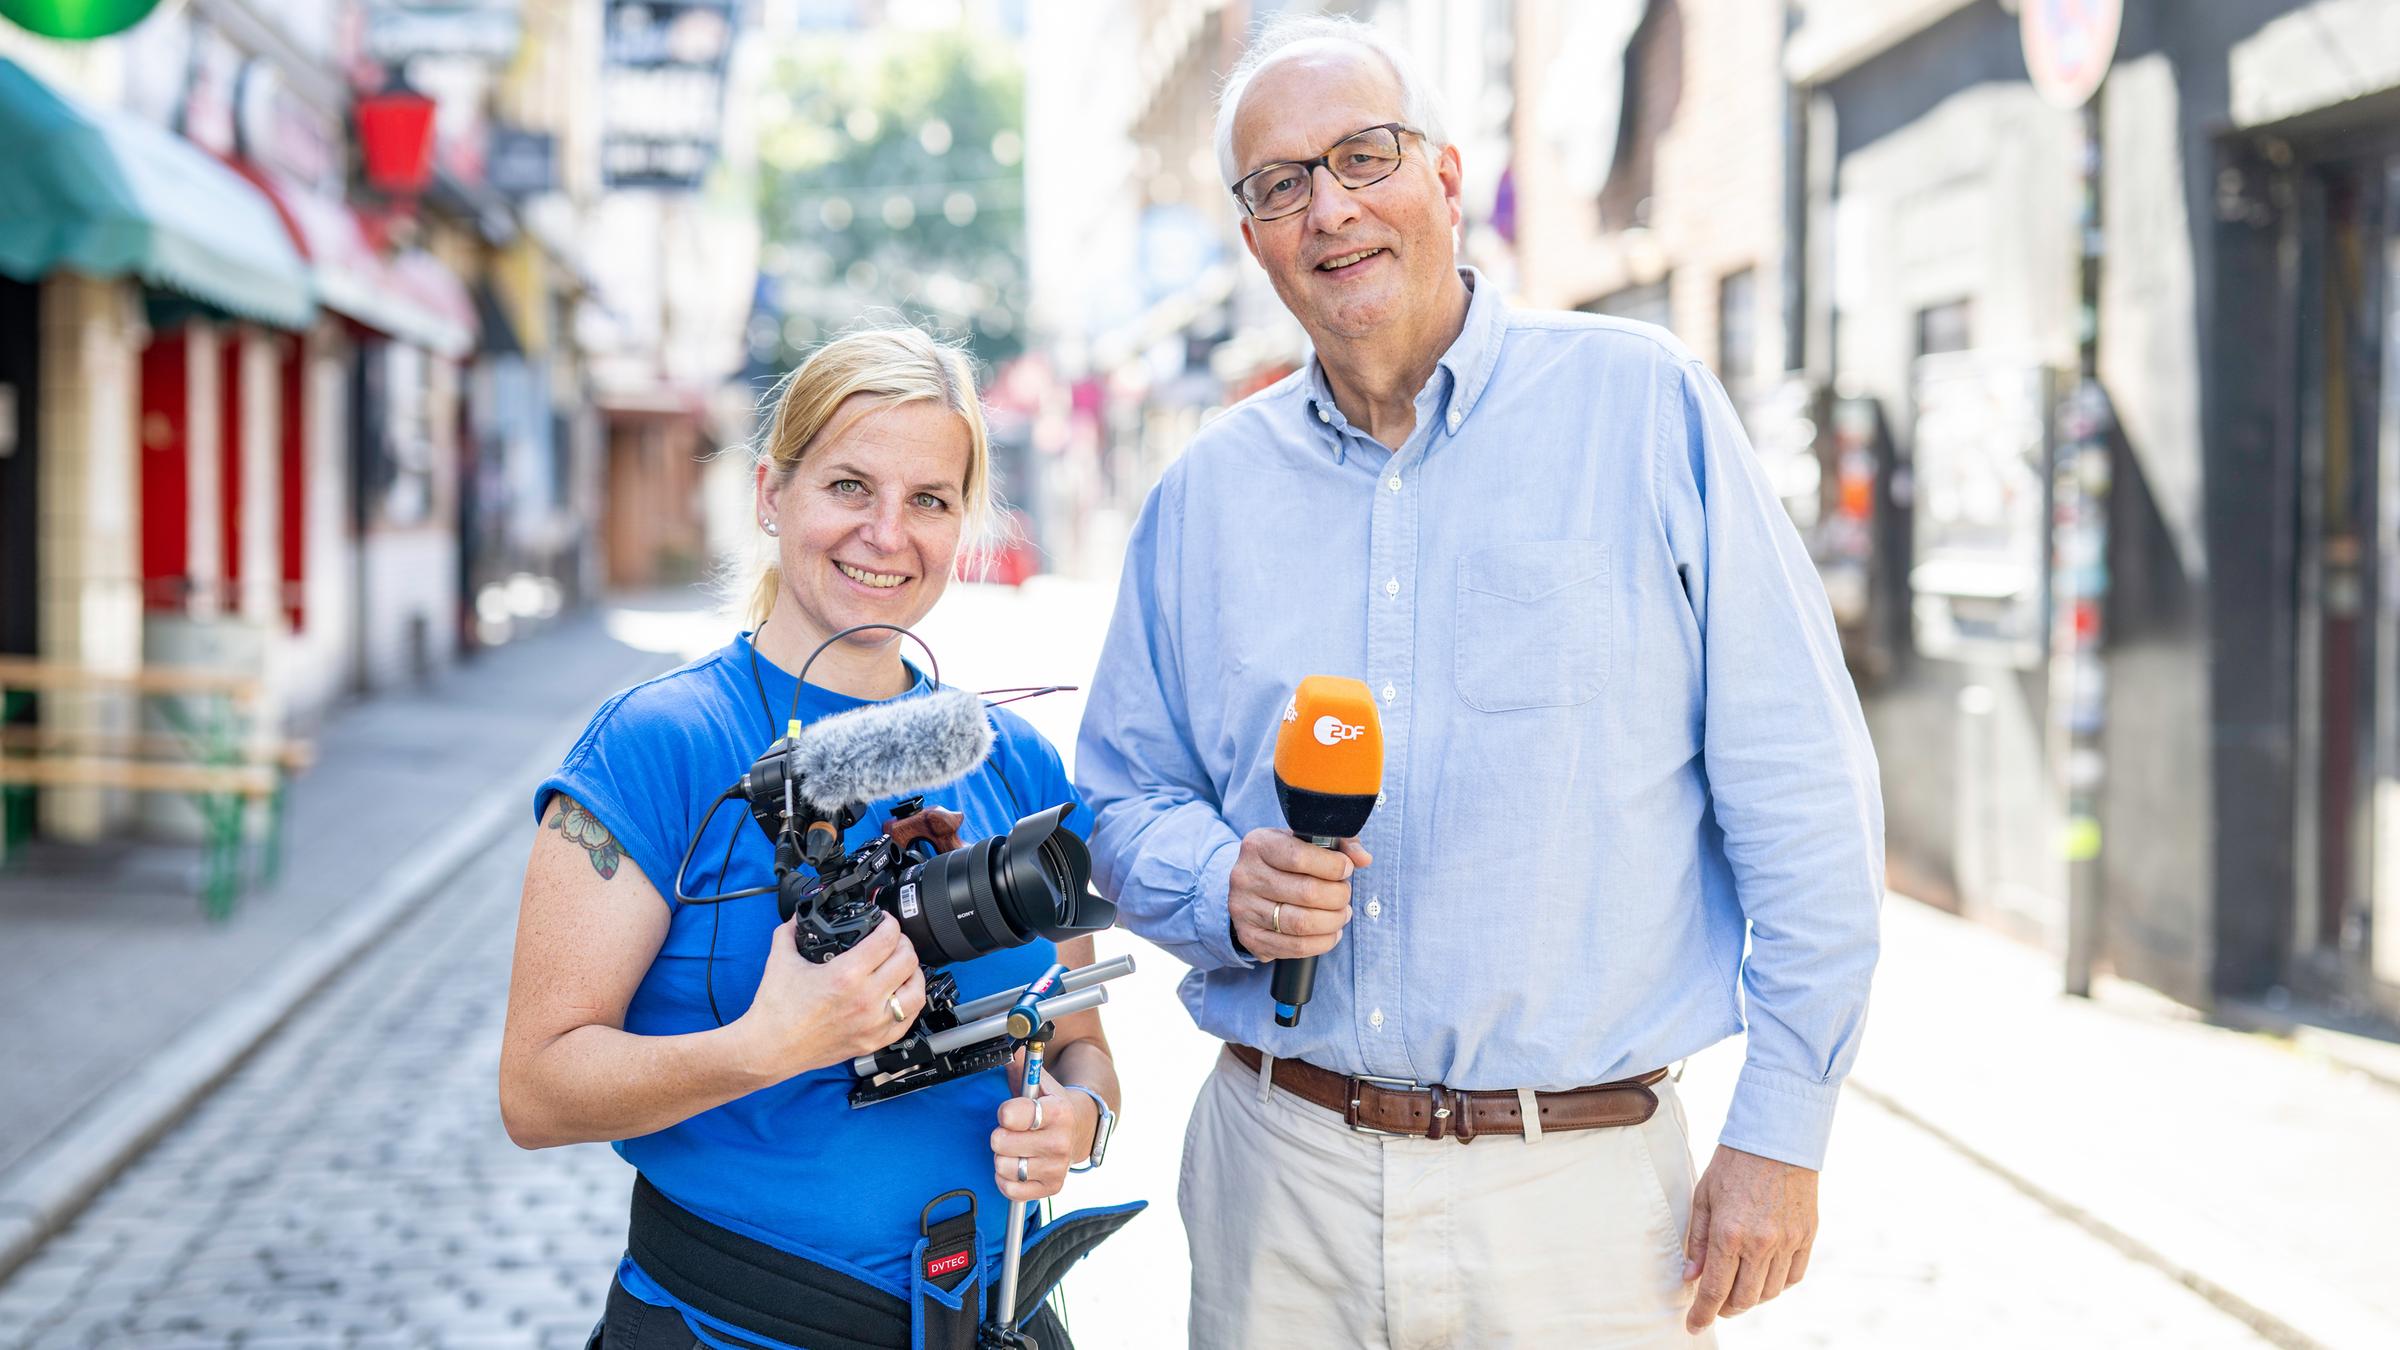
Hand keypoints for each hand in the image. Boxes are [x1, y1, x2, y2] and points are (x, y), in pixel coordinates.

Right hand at [734, 914, 923, 1080]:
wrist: (770, 1049)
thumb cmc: (776, 1011)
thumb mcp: (780, 959)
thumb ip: (791, 931)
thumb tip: (799, 917)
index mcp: (845, 975)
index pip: (887, 939)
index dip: (890, 923)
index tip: (884, 921)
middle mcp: (865, 999)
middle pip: (907, 960)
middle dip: (902, 943)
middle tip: (892, 941)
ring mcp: (873, 1023)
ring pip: (916, 991)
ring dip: (913, 973)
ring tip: (902, 966)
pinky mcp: (874, 1041)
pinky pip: (909, 1019)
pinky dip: (909, 1002)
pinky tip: (899, 994)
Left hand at [989, 1075, 1096, 1203]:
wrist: (1081, 1129)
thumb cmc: (1051, 1104)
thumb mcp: (1039, 1081)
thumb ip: (1021, 1064)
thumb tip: (1005, 1049)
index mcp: (1058, 1111)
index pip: (1013, 1115)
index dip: (1004, 1112)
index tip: (1009, 1111)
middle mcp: (1060, 1142)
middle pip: (1001, 1142)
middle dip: (1000, 1134)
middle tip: (1012, 1130)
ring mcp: (1057, 1167)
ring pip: (1003, 1167)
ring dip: (1003, 1157)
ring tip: (1015, 1148)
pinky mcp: (1051, 1188)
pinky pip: (1010, 1189)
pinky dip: (1006, 1179)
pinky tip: (1017, 1165)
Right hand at [1228, 828, 1371, 960]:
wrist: (1249, 885)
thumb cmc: (1284, 860)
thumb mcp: (1305, 841)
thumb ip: (1338, 844)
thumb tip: (1363, 858)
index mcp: (1259, 845)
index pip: (1299, 857)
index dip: (1332, 866)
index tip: (1346, 869)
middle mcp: (1245, 876)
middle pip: (1306, 892)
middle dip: (1338, 896)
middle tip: (1345, 894)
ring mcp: (1244, 909)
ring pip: (1302, 923)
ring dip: (1333, 921)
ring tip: (1342, 913)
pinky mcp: (1250, 937)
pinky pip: (1295, 947)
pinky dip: (1322, 943)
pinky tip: (1331, 932)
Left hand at [1683, 1145, 1818, 1331]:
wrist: (1778, 1136)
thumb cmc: (1734, 1163)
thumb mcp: (1704, 1196)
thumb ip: (1698, 1240)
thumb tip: (1691, 1276)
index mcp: (1729, 1233)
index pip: (1715, 1290)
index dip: (1703, 1314)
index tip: (1694, 1326)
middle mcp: (1761, 1243)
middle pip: (1744, 1299)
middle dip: (1726, 1309)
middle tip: (1715, 1305)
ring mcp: (1789, 1241)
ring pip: (1770, 1292)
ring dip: (1751, 1298)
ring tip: (1738, 1288)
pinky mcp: (1807, 1236)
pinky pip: (1794, 1276)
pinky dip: (1778, 1284)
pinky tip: (1765, 1276)